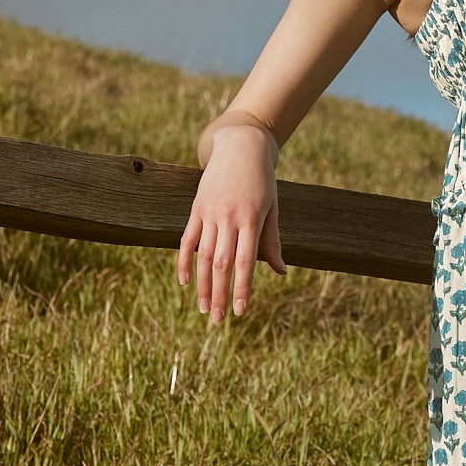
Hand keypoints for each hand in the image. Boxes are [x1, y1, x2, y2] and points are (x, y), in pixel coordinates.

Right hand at [178, 117, 286, 320]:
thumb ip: (271, 240)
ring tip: (205, 308)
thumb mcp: (272, 208)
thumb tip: (281, 271)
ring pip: (203, 256)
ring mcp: (209, 213)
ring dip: (203, 285)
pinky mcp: (196, 209)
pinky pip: (187, 239)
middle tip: (219, 320)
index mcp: (251, 219)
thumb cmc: (262, 180)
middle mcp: (228, 218)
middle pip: (222, 264)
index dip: (242, 288)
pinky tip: (185, 282)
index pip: (245, 262)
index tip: (240, 311)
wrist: (240, 146)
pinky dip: (184, 261)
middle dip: (220, 294)